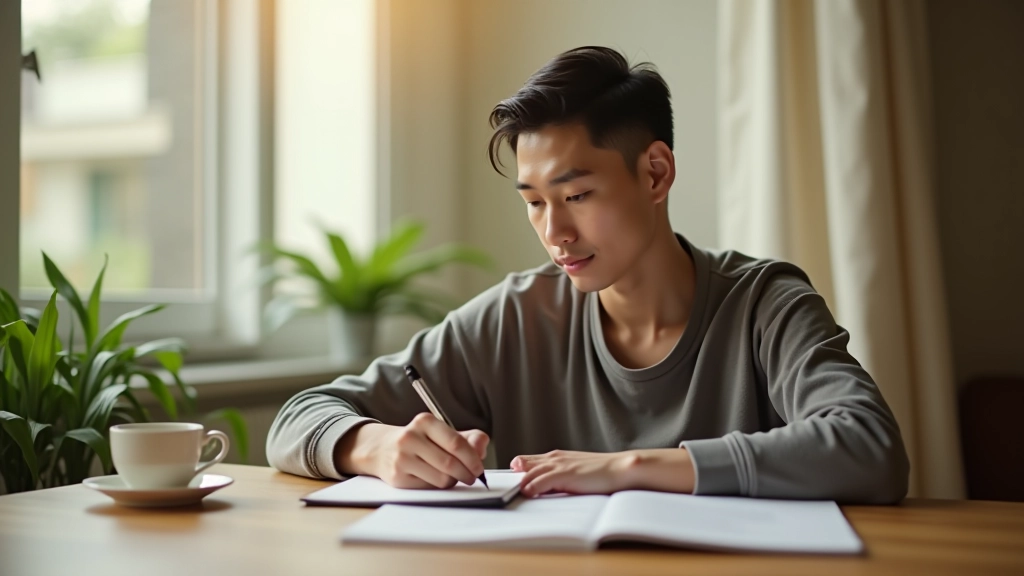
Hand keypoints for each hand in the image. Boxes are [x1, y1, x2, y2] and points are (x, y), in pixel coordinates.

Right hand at [336, 413, 488, 488]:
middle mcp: (410, 437)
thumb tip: (482, 445)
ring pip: (441, 479)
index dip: (473, 459)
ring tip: (452, 477)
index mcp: (425, 422)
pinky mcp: (397, 477)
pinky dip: (437, 487)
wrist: (381, 449)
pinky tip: (435, 479)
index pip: (456, 443)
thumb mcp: (441, 433)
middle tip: (472, 477)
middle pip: (450, 463)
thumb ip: (467, 438)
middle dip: (467, 473)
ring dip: (452, 481)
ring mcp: (402, 458)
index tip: (479, 468)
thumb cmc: (419, 441)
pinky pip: (428, 488)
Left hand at [511, 448, 695, 496]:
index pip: (532, 461)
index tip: (510, 474)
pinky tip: (527, 492)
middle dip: (515, 474)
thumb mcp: (577, 470)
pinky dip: (532, 487)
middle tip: (503, 483)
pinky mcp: (565, 474)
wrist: (620, 468)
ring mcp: (560, 465)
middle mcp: (556, 458)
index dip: (520, 468)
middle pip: (527, 464)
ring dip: (521, 483)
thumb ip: (562, 475)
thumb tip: (547, 485)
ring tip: (511, 492)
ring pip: (531, 473)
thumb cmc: (603, 472)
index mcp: (559, 456)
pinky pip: (541, 481)